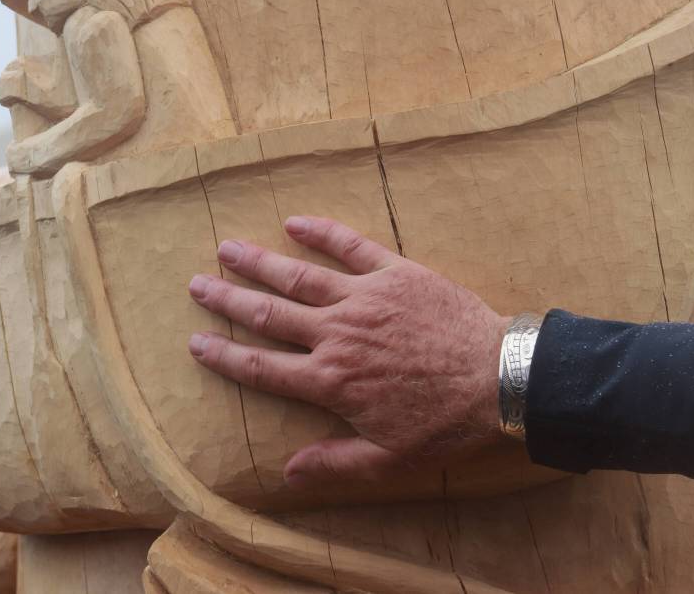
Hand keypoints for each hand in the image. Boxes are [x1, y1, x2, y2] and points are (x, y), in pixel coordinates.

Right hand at [187, 216, 511, 489]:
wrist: (498, 378)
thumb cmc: (445, 423)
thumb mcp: (389, 459)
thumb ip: (335, 462)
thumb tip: (286, 472)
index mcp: (330, 381)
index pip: (261, 367)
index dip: (224, 356)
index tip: (196, 342)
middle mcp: (336, 335)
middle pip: (269, 314)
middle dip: (228, 300)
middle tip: (197, 284)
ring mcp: (363, 299)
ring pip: (299, 276)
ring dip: (260, 262)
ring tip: (228, 248)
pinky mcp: (394, 273)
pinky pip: (351, 247)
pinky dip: (322, 232)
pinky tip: (296, 221)